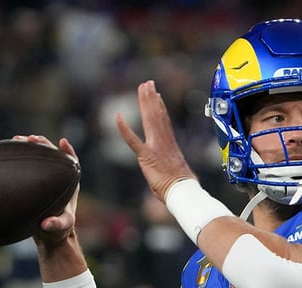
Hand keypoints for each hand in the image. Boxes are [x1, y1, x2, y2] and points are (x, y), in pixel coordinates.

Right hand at [13, 135, 79, 248]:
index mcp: (70, 184)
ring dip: (31, 147)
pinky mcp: (35, 182)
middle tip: (32, 138)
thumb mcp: (59, 228)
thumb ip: (56, 225)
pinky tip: (10, 150)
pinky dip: (21, 156)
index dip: (68, 151)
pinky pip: (29, 165)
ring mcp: (46, 179)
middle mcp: (59, 178)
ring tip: (18, 139)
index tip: (63, 142)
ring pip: (40, 157)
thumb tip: (46, 224)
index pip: (72, 162)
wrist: (49, 236)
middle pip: (54, 155)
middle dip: (44, 144)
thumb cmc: (58, 231)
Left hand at [115, 80, 195, 201]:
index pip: (164, 121)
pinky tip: (117, 117)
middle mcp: (163, 142)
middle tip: (147, 83)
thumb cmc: (182, 187)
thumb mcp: (179, 173)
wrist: (183, 190)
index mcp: (170, 145)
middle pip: (157, 115)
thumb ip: (174, 167)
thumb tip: (179, 172)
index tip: (157, 94)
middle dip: (151, 98)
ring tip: (142, 88)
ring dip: (145, 102)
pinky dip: (124, 128)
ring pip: (149, 120)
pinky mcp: (146, 157)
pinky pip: (133, 140)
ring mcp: (155, 147)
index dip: (160, 106)